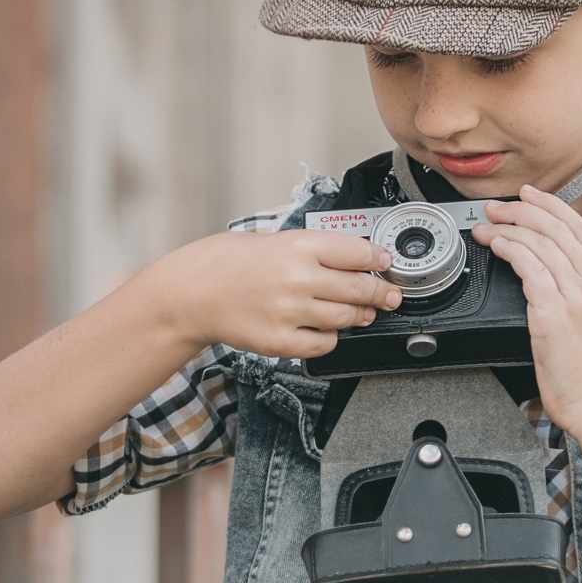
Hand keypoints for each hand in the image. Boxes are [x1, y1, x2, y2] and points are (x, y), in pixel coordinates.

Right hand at [143, 229, 402, 358]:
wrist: (191, 293)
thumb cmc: (228, 263)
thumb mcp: (272, 238)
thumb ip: (313, 250)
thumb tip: (356, 260)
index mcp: (299, 245)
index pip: (359, 252)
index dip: (379, 259)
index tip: (387, 263)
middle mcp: (299, 277)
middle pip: (361, 288)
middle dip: (383, 293)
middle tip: (390, 295)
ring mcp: (291, 311)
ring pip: (347, 317)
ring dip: (361, 316)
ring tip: (362, 313)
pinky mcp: (281, 341)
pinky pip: (325, 344)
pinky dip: (331, 338)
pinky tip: (325, 329)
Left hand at [471, 186, 581, 435]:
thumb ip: (576, 297)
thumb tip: (546, 278)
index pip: (579, 228)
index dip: (551, 205)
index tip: (529, 196)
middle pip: (557, 228)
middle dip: (523, 210)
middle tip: (497, 207)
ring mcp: (576, 297)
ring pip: (540, 242)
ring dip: (508, 227)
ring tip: (487, 226)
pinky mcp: (554, 313)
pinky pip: (528, 266)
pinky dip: (508, 249)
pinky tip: (495, 246)